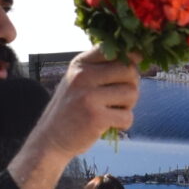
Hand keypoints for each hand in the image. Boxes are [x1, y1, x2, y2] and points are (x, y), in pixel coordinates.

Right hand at [8, 50, 140, 188]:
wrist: (50, 139)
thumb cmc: (71, 109)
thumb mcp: (78, 80)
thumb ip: (101, 68)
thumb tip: (138, 55)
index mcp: (80, 64)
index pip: (114, 50)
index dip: (131, 57)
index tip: (132, 68)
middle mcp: (83, 76)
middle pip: (129, 70)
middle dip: (132, 85)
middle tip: (121, 98)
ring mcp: (88, 96)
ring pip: (132, 93)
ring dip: (128, 106)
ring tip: (112, 111)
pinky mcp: (96, 117)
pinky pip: (127, 116)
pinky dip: (123, 123)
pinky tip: (109, 124)